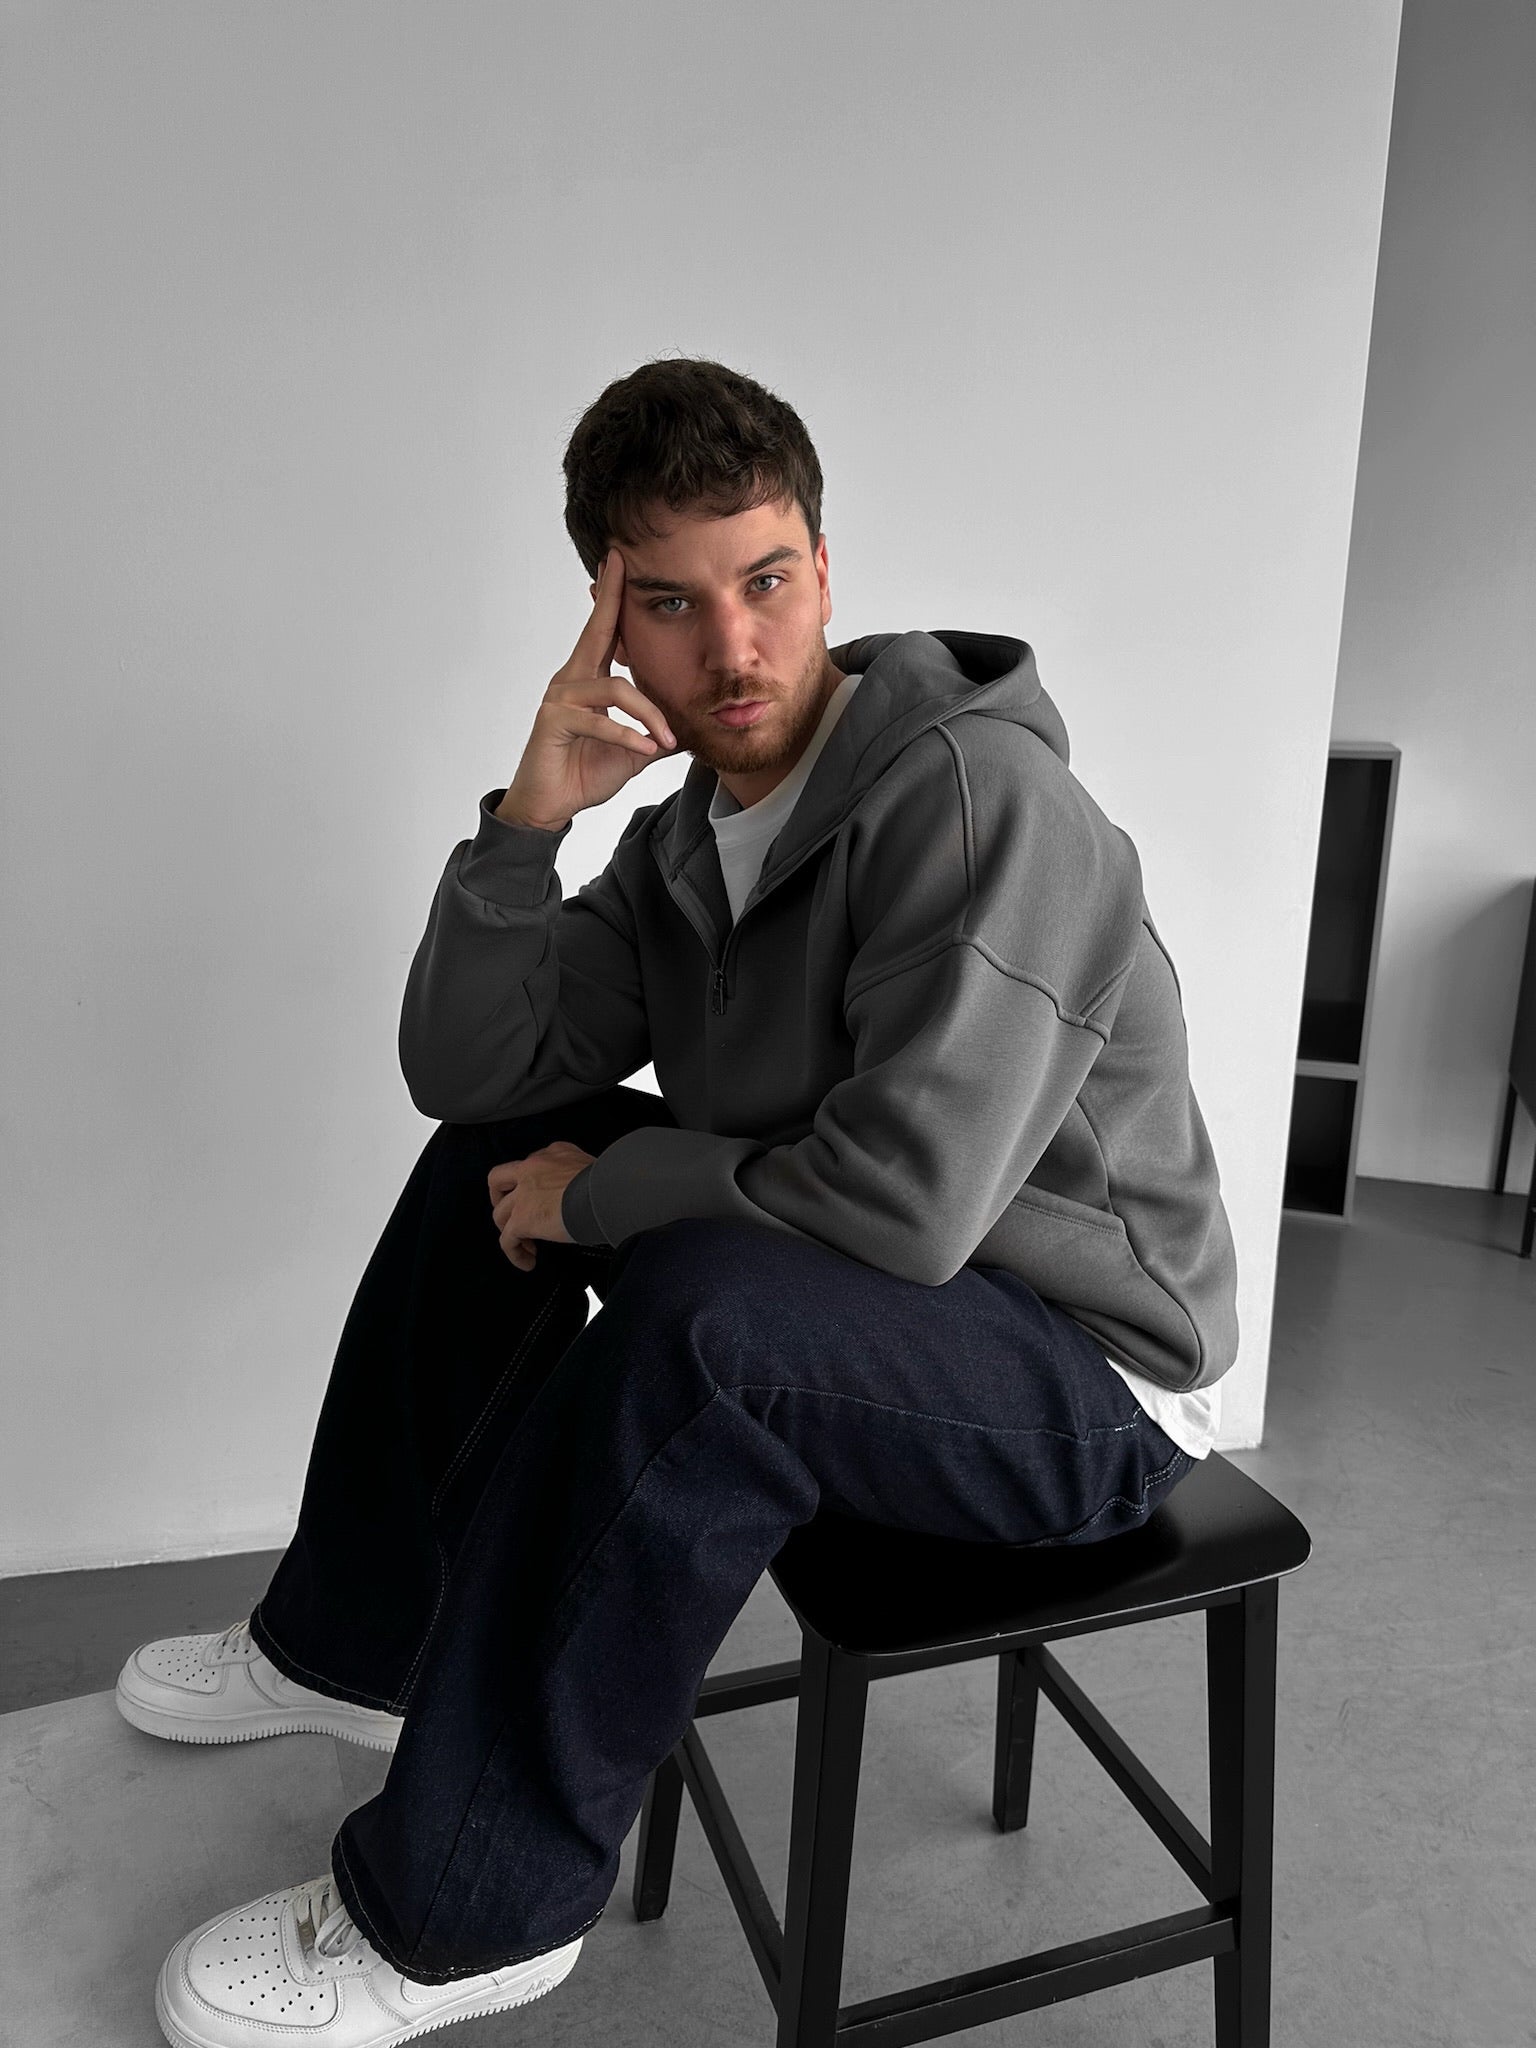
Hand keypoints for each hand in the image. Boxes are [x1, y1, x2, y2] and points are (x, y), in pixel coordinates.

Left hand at [488, 1141, 596, 1270]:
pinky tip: (527, 1262)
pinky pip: (507, 1240)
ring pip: (500, 1213)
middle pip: (498, 1179)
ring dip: (509, 1229)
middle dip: (499, 1197)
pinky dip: (514, 1253)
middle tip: (511, 1214)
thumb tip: (587, 1196)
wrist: (606, 1193)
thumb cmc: (610, 1184)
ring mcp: (523, 1194)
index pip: (532, 1163)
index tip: (540, 1197)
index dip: (531, 1183)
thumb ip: (582, 1177)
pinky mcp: (522, 1219)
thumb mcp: (594, 1169)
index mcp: (554, 1153)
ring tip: (526, 1244)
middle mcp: (533, 1168)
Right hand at [496, 549, 678, 829]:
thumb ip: (656, 733)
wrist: (551, 804)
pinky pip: (599, 720)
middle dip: (610, 597)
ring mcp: (559, 698)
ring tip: (665, 738)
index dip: (612, 598)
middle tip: (620, 562)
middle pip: (596, 632)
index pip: (605, 632)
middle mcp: (570, 680)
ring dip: (648, 714)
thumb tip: (690, 730)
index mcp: (588, 680)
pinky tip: (644, 748)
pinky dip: (627, 735)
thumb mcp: (633, 750)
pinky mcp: (552, 721)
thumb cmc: (584, 772)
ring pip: (616, 687)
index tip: (619, 563)